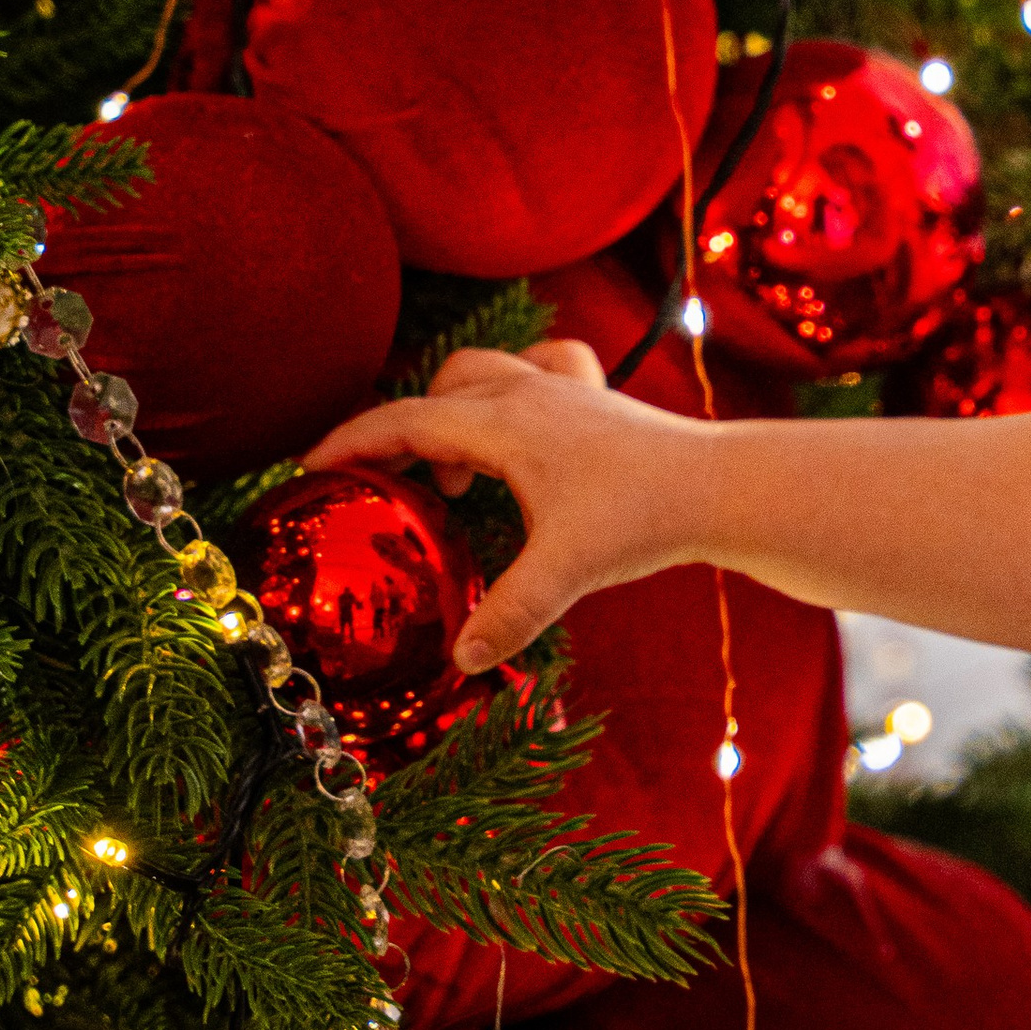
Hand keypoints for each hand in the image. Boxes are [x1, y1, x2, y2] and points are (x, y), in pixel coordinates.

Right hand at [305, 341, 707, 669]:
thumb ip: (506, 614)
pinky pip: (542, 370)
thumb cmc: (642, 517)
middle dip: (401, 431)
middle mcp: (530, 392)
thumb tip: (460, 658)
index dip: (352, 442)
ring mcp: (567, 390)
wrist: (720, 485)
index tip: (310, 467)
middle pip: (440, 389)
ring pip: (487, 373)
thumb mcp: (564, 572)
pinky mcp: (598, 401)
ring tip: (452, 480)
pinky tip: (521, 438)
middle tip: (388, 487)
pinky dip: (514, 391)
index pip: (407, 419)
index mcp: (505, 422)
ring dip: (454, 414)